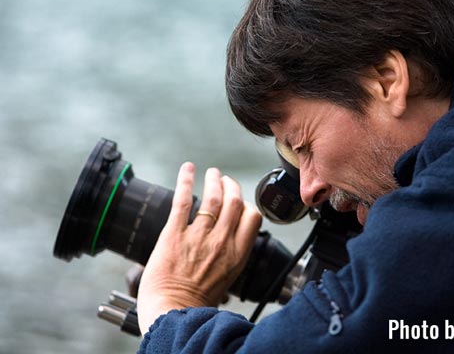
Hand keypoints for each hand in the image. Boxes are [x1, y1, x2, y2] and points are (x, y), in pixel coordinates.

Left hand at [137, 163, 261, 333]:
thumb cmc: (197, 303)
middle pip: (234, 201)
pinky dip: (185, 180)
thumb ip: (229, 259)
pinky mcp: (174, 234)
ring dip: (213, 180)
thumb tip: (229, 249)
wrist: (173, 312)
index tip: (240, 200)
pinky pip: (183, 201)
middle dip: (231, 186)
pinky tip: (188, 169)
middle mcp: (221, 241)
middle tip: (225, 180)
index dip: (247, 204)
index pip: (252, 217)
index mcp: (236, 254)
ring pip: (212, 198)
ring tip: (212, 173)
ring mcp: (198, 236)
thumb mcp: (226, 281)